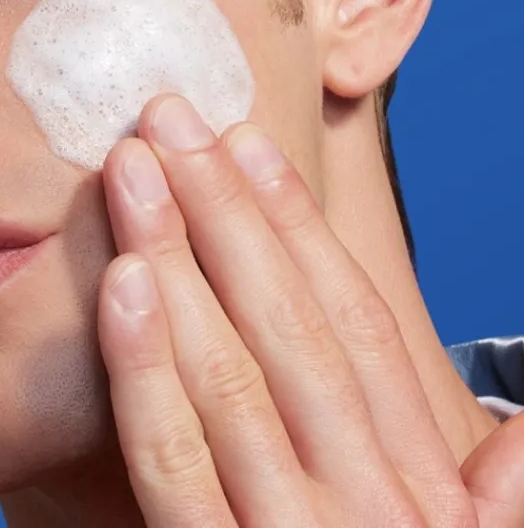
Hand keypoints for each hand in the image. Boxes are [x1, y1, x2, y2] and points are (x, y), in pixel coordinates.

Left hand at [98, 95, 523, 527]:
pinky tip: (121, 281)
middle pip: (289, 324)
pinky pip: (173, 463)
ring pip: (228, 374)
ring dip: (176, 255)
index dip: (297, 222)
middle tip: (169, 119)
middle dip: (224, 207)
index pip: (354, 324)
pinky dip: (145, 369)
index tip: (245, 141)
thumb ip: (486, 499)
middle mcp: (367, 502)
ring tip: (132, 168)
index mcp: (418, 483)